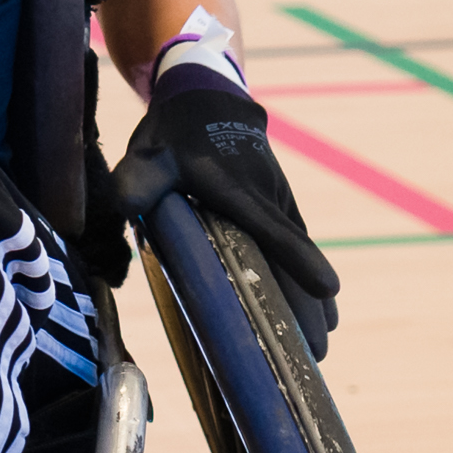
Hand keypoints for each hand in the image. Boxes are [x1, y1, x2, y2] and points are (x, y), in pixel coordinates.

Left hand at [114, 79, 338, 351]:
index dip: (298, 258)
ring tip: (321, 349)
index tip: (327, 287)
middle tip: (318, 353)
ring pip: (299, 257)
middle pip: (291, 258)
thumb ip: (137, 180)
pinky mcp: (281, 208)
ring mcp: (278, 202)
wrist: (208, 99)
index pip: (270, 228)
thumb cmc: (172, 134)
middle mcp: (265, 197)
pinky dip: (309, 283)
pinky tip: (324, 314)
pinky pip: (298, 250)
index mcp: (233, 189)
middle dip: (306, 306)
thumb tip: (125, 206)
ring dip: (312, 303)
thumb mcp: (146, 153)